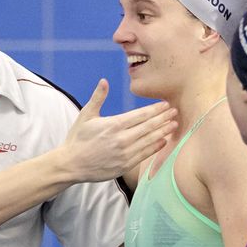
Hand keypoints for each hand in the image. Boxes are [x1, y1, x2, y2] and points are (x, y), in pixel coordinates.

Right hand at [61, 79, 176, 181]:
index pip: (141, 115)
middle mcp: (121, 139)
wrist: (71, 164)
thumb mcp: (86, 115)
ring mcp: (124, 153)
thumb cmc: (78, 138)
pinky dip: (156, 146)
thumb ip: (98, 98)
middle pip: (149, 126)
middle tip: (175, 112)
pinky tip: (164, 140)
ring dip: (163, 131)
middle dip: (164, 118)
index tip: (166, 104)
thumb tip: (104, 81)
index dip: (155, 109)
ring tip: (174, 125)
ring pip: (149, 140)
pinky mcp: (125, 165)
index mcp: (113, 125)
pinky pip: (145, 154)